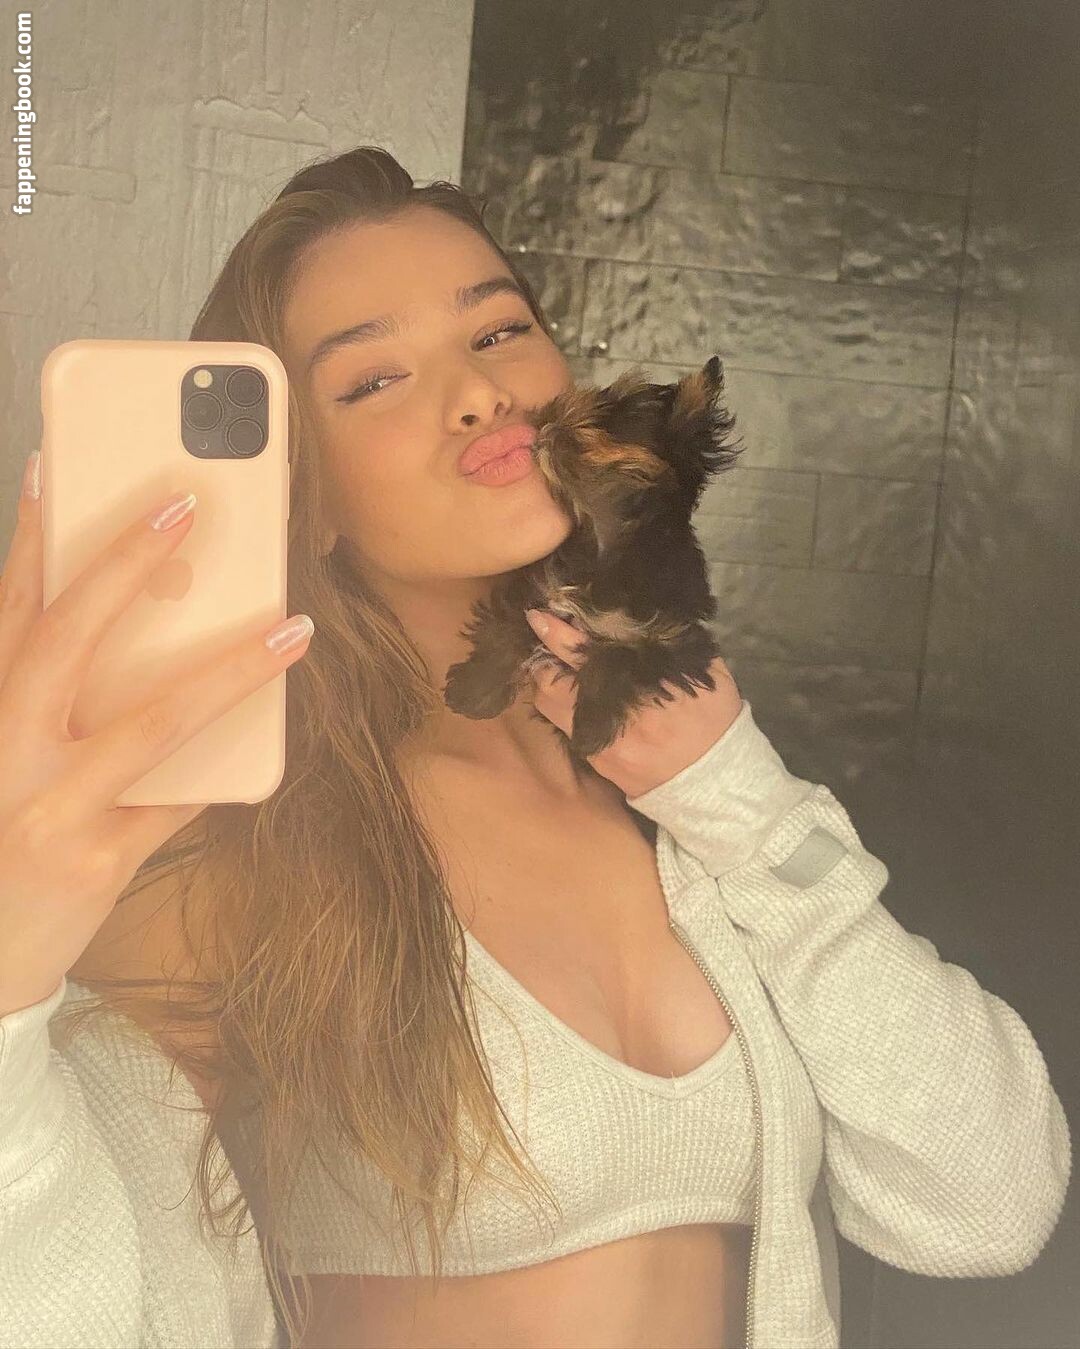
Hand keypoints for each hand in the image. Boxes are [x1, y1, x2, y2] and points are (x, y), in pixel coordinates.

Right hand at [0, 448, 313, 1017]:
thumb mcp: (3, 755)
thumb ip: (41, 699)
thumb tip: (137, 633)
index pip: (5, 607)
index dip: (29, 534)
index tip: (55, 461)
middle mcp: (4, 751)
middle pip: (65, 638)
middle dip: (124, 562)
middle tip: (188, 501)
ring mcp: (48, 809)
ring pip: (152, 721)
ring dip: (229, 669)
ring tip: (292, 627)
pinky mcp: (95, 861)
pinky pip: (179, 800)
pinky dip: (228, 762)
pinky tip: (277, 723)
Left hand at [523, 608, 743, 798]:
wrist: (714, 778)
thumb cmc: (711, 717)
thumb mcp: (703, 670)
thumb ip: (673, 640)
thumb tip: (644, 612)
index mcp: (638, 679)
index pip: (582, 648)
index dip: (558, 628)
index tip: (543, 611)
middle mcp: (611, 708)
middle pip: (551, 676)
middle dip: (541, 651)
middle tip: (539, 628)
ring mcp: (597, 737)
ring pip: (547, 703)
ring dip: (544, 679)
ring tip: (550, 661)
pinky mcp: (594, 758)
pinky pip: (561, 725)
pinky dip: (557, 705)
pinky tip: (565, 693)